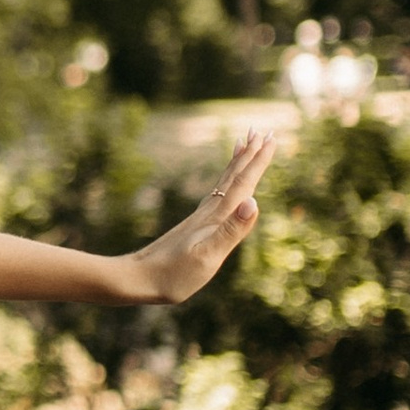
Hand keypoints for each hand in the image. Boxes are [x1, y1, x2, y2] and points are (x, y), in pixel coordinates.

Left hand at [116, 129, 278, 303]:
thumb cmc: (174, 274)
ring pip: (223, 183)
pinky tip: (223, 186)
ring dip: (236, 163)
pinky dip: (223, 183)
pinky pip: (214, 195)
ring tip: (243, 143)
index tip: (271, 137)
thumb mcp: (207, 257)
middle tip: (262, 131)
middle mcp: (208, 212)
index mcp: (215, 217)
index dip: (258, 161)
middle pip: (233, 177)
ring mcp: (200, 218)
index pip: (243, 183)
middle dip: (250, 155)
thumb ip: (231, 230)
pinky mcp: (194, 226)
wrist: (138, 278)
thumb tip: (254, 201)